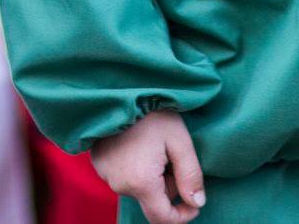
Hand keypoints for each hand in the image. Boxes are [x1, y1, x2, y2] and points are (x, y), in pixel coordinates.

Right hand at [89, 109, 206, 223]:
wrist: (116, 88)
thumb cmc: (151, 112)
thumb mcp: (179, 140)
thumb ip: (190, 175)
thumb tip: (198, 203)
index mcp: (141, 182)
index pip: (162, 218)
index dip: (182, 215)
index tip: (195, 202)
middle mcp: (120, 185)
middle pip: (152, 200)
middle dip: (168, 185)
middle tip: (173, 154)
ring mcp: (106, 176)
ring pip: (139, 187)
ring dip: (153, 175)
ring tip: (155, 144)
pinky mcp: (99, 165)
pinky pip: (124, 176)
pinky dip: (137, 167)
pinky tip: (140, 143)